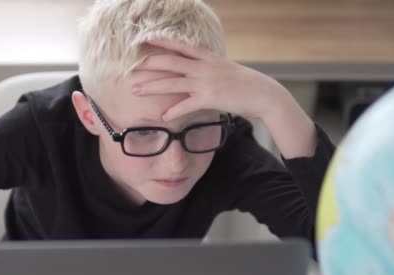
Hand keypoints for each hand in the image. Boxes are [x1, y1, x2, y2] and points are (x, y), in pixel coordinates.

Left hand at [131, 39, 289, 121]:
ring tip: (136, 91)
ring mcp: (205, 82)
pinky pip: (186, 106)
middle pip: (169, 63)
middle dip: (148, 65)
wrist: (263, 94)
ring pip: (172, 83)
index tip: (144, 40)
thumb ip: (207, 67)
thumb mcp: (224, 68)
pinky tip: (163, 117)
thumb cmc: (243, 83)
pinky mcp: (209, 99)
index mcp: (207, 57)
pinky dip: (173, 111)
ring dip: (151, 87)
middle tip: (130, 69)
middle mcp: (203, 67)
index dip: (161, 42)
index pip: (179, 46)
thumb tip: (193, 69)